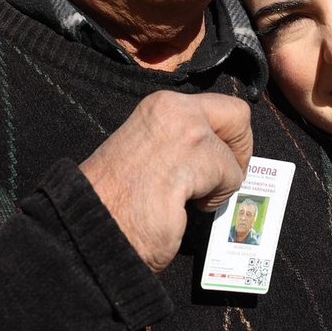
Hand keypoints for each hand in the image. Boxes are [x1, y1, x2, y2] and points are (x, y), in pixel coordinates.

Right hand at [81, 91, 252, 270]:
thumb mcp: (151, 151)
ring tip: (187, 199)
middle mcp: (174, 108)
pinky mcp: (195, 157)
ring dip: (221, 184)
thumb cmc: (115, 199)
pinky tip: (183, 206)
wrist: (91, 223)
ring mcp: (185, 130)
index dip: (226, 138)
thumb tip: (219, 151)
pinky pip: (231, 178)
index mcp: (161, 107)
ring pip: (234, 154)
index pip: (217, 108)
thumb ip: (181, 142)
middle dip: (240, 149)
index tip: (213, 165)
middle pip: (238, 115)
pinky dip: (215, 199)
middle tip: (222, 179)